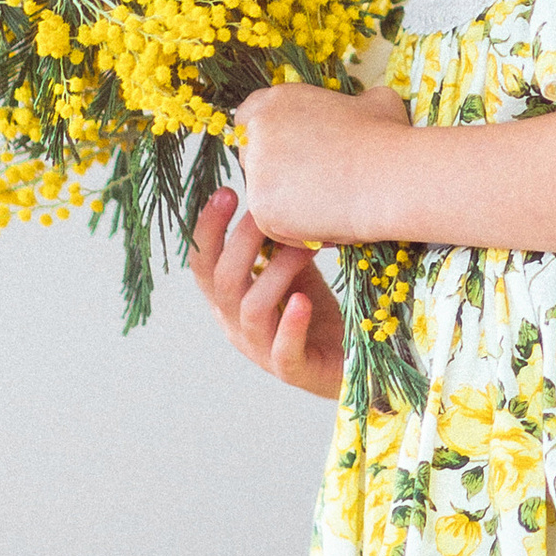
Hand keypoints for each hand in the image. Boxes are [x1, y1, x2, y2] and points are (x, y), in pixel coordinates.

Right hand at [189, 184, 346, 401]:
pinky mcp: (293, 370)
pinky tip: (303, 302)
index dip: (207, 230)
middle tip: (265, 210)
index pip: (203, 264)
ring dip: (275, 272)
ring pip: (251, 310)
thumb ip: (278, 240)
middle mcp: (237, 325)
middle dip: (240, 241)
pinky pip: (282, 350)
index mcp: (230, 300)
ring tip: (304, 247)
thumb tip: (275, 186)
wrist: (352, 365)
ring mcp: (262, 350)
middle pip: (222, 282)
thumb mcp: (293, 270)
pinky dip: (290, 325)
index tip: (227, 191)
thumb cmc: (316, 312)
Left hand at [234, 79, 409, 245]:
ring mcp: (256, 169)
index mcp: (279, 99)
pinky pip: (270, 223)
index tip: (288, 151)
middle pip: (250, 156)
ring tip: (328, 205)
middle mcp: (259, 129)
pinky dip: (295, 229)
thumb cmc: (388, 140)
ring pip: (262, 193)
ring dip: (286, 202)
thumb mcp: (376, 102)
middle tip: (309, 184)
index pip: (249, 117)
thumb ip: (354, 103)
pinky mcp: (260, 206)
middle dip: (274, 172)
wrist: (390, 178)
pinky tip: (327, 222)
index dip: (268, 137)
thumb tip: (363, 107)